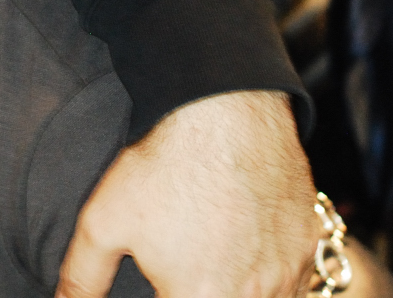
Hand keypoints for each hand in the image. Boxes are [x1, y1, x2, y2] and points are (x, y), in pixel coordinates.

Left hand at [57, 91, 317, 297]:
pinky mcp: (309, 248)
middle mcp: (253, 297)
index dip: (166, 295)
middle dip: (198, 291)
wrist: (224, 113)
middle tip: (184, 269)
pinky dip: (268, 280)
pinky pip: (292, 283)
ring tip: (209, 260)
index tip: (162, 284)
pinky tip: (241, 254)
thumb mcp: (102, 223)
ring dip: (235, 290)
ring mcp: (289, 275)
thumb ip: (83, 276)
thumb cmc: (162, 167)